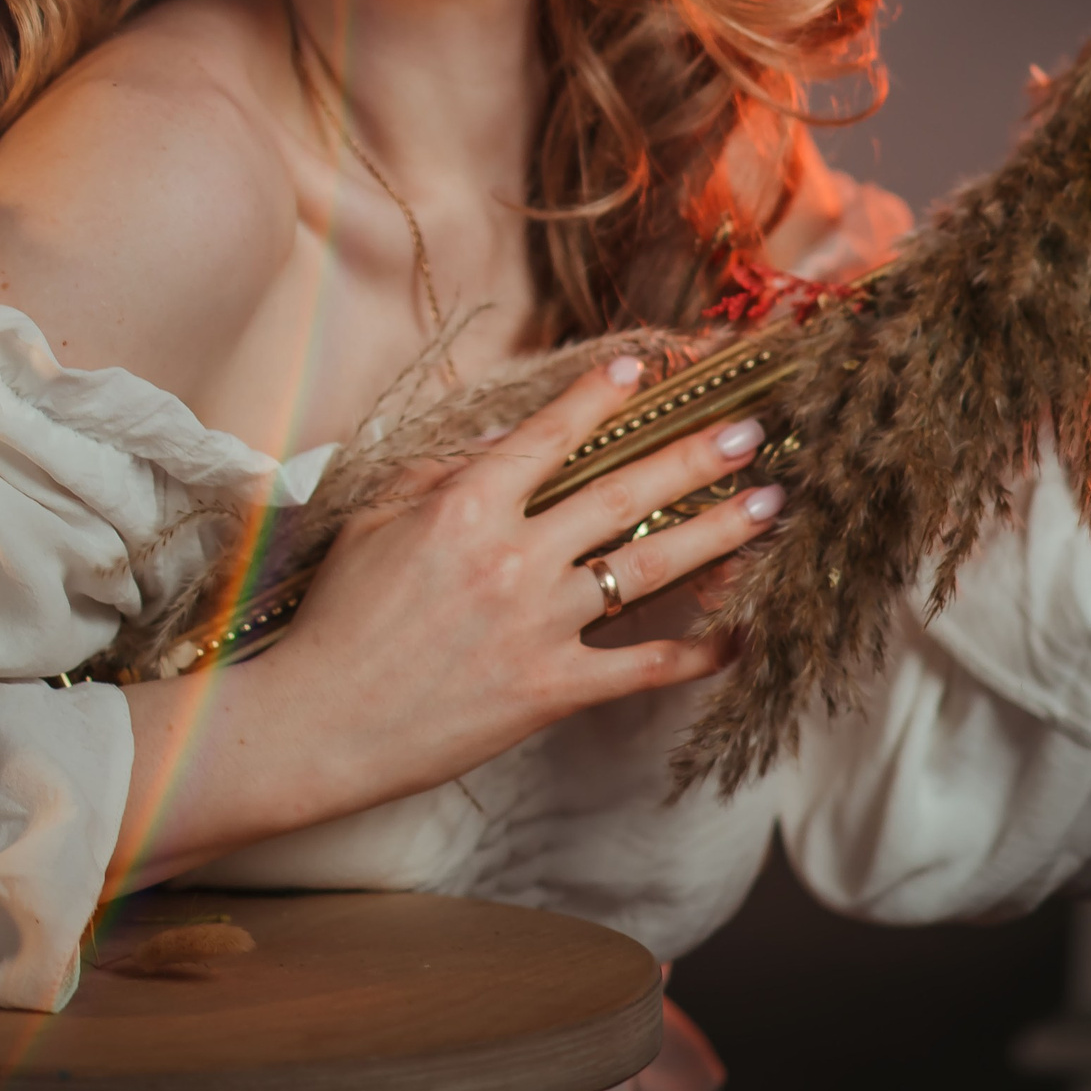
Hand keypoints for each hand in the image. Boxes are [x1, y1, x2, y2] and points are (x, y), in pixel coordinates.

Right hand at [266, 354, 784, 812]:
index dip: (598, 398)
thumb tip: (501, 441)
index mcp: (464, 506)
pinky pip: (639, 668)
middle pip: (621, 493)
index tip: (643, 370)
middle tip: (749, 432)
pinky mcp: (550, 689)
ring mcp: (537, 626)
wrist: (321, 720)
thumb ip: (438, 472)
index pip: (548, 436)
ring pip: (646, 569)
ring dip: (716, 533)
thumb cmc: (339, 618)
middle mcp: (512, 557)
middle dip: (692, 456)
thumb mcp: (373, 521)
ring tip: (769, 506)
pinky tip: (740, 636)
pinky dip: (695, 653)